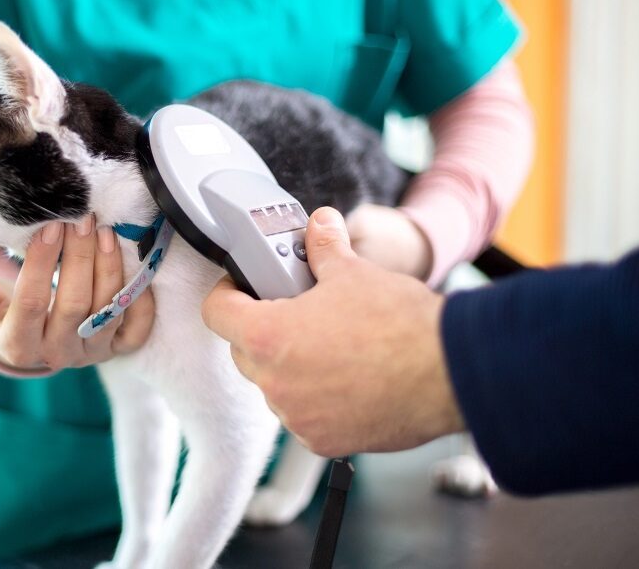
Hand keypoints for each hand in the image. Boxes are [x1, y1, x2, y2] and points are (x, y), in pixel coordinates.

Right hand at [0, 215, 154, 371]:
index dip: (41, 263)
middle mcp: (57, 354)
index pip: (31, 302)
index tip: (49, 226)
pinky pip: (137, 329)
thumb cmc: (0, 319)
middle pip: (74, 304)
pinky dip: (141, 299)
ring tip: (104, 231)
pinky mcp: (116, 350)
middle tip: (82, 219)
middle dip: (79, 257)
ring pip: (107, 311)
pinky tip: (134, 265)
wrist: (29, 350)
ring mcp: (90, 353)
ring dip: (109, 268)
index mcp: (18, 346)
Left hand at [201, 207, 463, 456]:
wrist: (451, 373)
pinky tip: (347, 378)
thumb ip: (324, 247)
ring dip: (290, 366)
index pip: (216, 312)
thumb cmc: (400, 325)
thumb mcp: (354, 272)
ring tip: (329, 346)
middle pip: (243, 350)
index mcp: (267, 336)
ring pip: (275, 385)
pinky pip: (303, 415)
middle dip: (261, 328)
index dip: (228, 293)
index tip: (245, 286)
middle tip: (294, 311)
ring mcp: (297, 417)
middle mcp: (274, 383)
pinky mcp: (323, 441)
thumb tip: (319, 224)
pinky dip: (315, 398)